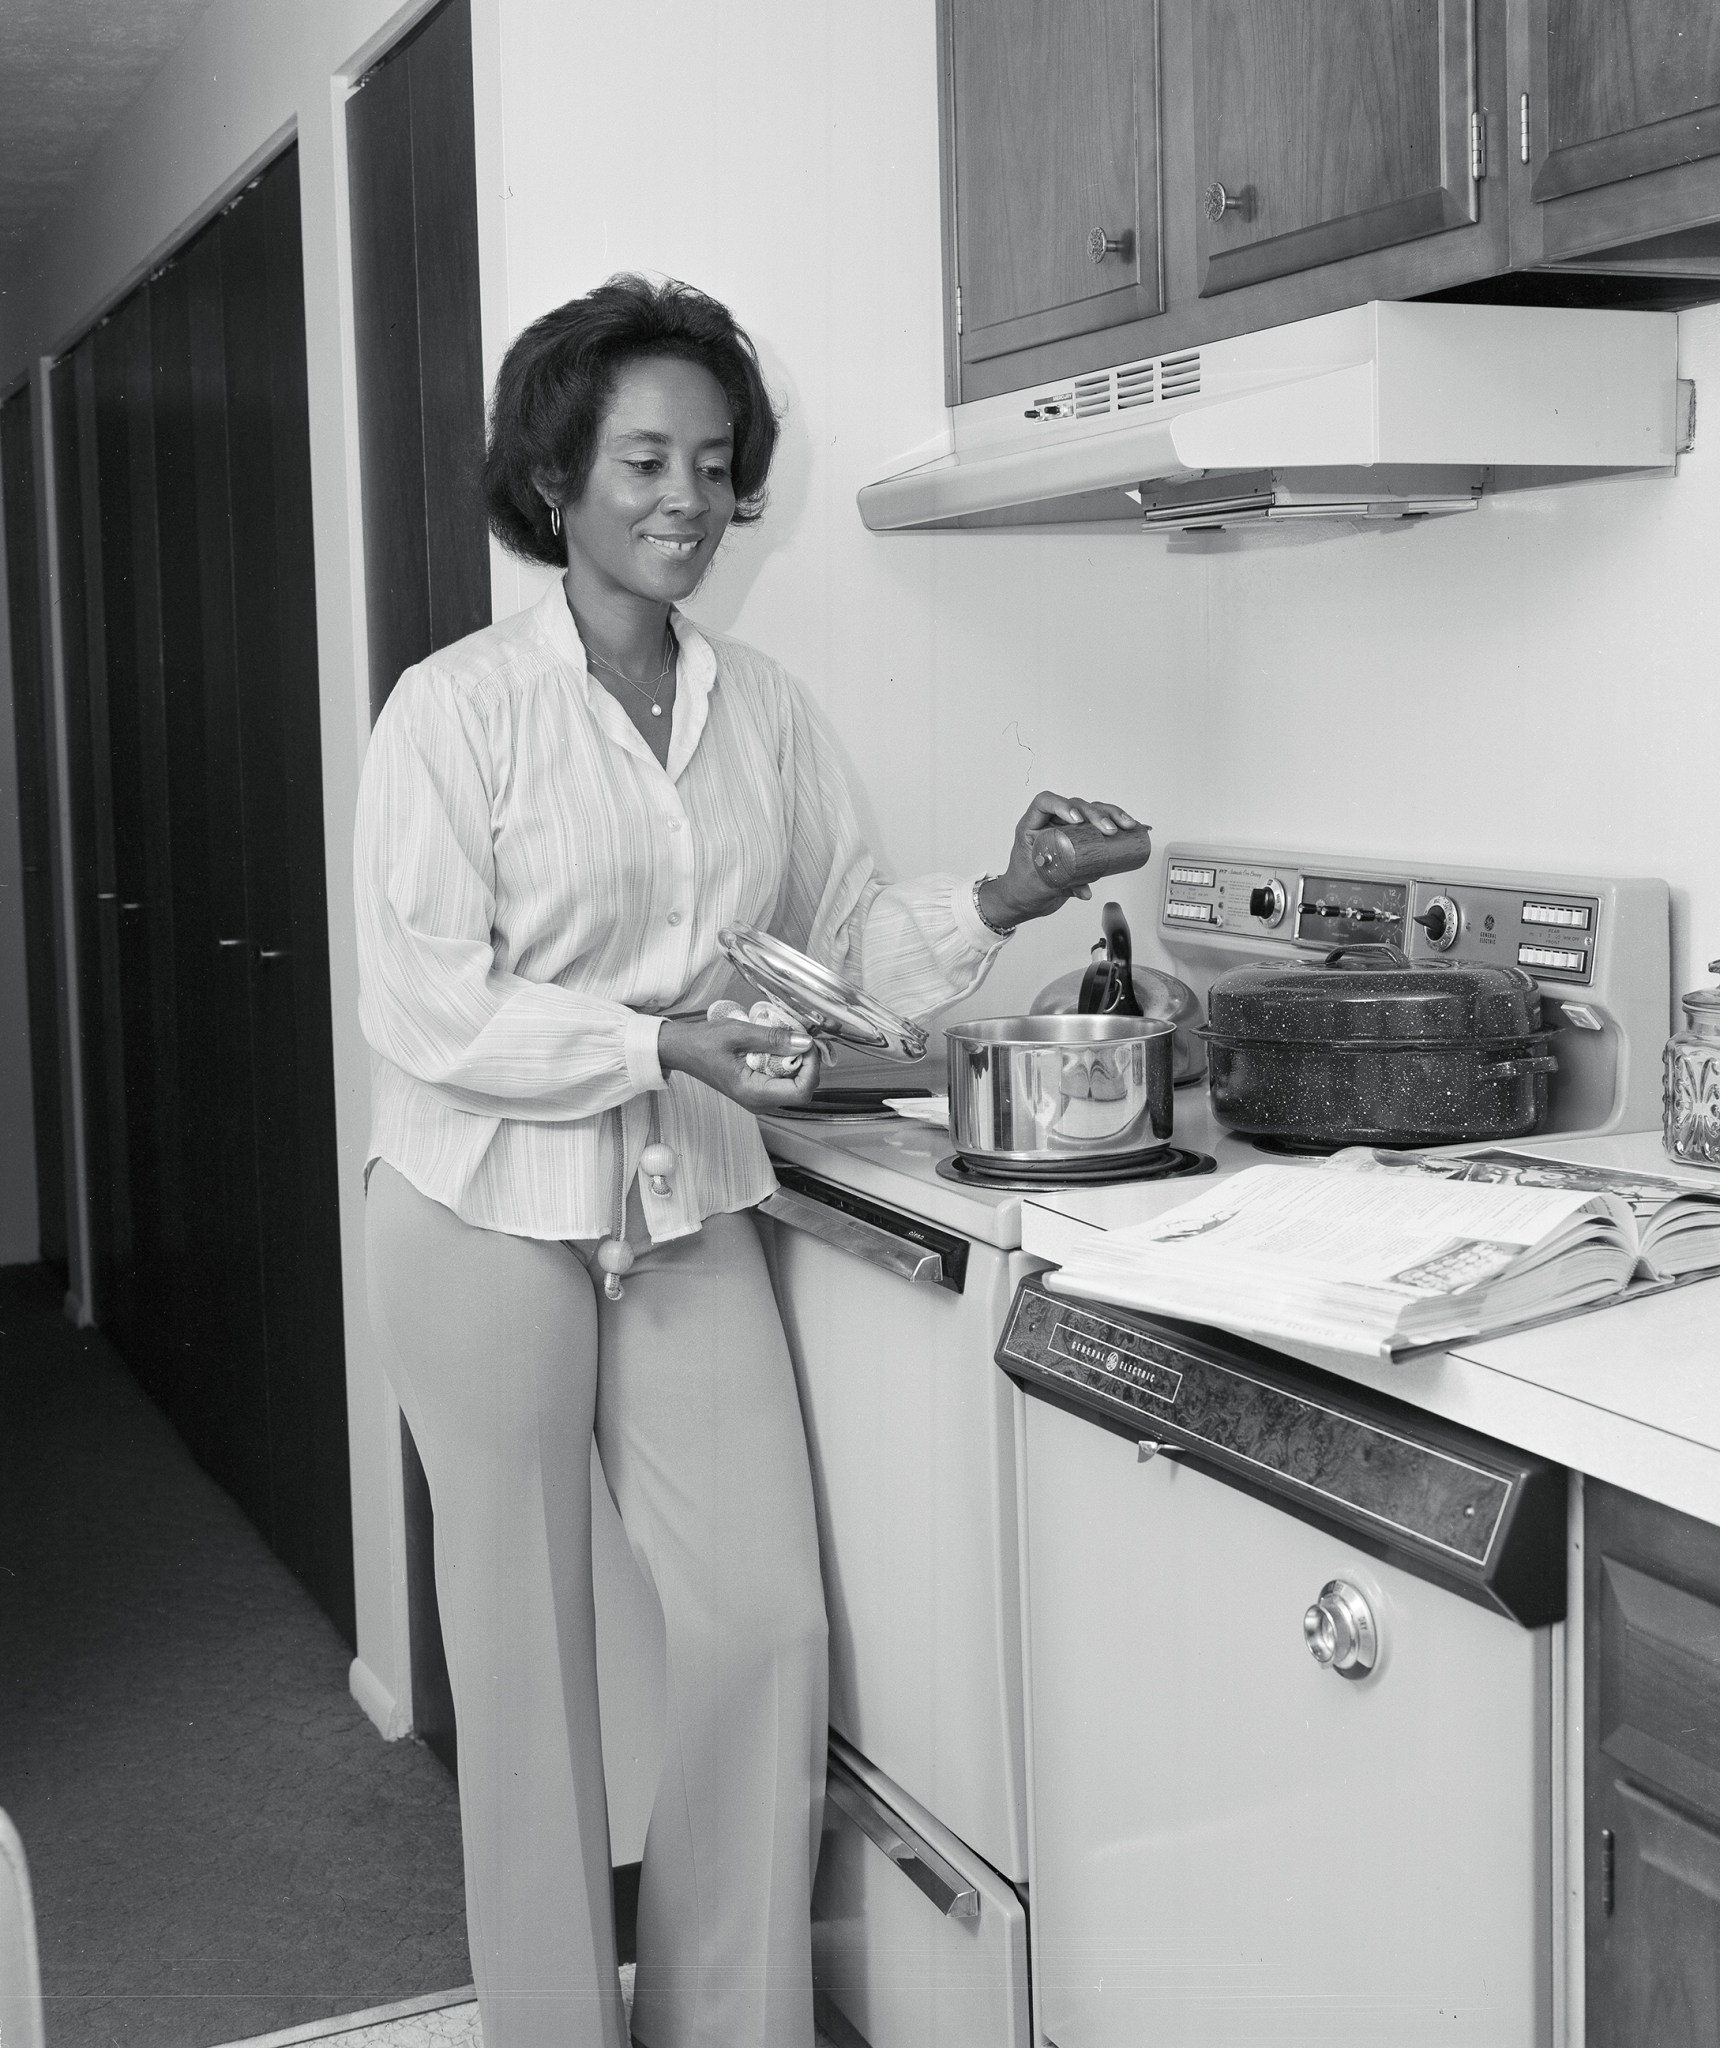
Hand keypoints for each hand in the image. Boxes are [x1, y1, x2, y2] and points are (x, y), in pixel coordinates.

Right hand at [658, 1016, 822, 1110]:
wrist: (682, 1050)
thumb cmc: (703, 1042)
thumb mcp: (738, 1033)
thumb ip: (774, 1039)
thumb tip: (804, 1041)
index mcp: (754, 1093)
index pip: (801, 1091)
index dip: (811, 1066)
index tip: (806, 1042)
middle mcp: (760, 1102)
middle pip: (802, 1089)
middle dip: (808, 1062)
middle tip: (799, 1036)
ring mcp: (759, 1098)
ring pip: (796, 1084)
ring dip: (798, 1061)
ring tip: (787, 1038)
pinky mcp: (758, 1090)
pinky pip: (784, 1080)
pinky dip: (788, 1062)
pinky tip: (778, 1046)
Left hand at [979, 790, 1143, 927]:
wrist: (1027, 897)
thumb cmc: (1024, 887)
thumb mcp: (1039, 886)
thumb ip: (1060, 887)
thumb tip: (1084, 890)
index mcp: (1032, 827)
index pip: (1045, 802)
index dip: (1061, 804)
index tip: (1077, 819)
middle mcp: (1051, 823)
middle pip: (1076, 806)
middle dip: (1096, 814)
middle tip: (1109, 830)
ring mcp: (1068, 829)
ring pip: (1092, 812)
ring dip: (1112, 815)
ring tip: (1128, 826)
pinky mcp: (1081, 838)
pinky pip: (1100, 826)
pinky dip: (1119, 825)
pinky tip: (1136, 827)